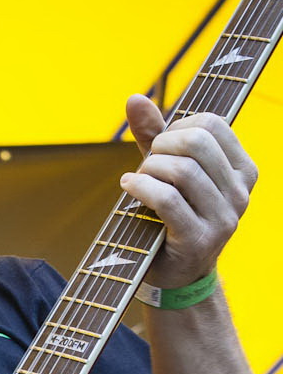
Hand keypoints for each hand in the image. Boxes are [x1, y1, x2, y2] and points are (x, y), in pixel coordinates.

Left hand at [120, 94, 256, 288]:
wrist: (175, 275)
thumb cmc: (170, 216)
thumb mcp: (166, 172)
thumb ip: (153, 136)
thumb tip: (134, 98)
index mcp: (243, 171)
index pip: (214, 125)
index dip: (178, 127)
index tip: (161, 145)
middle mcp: (240, 194)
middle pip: (198, 143)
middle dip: (162, 145)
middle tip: (147, 161)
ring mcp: (223, 219)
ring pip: (183, 170)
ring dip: (149, 169)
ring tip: (137, 178)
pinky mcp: (198, 240)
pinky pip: (167, 199)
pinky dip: (141, 187)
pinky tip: (128, 187)